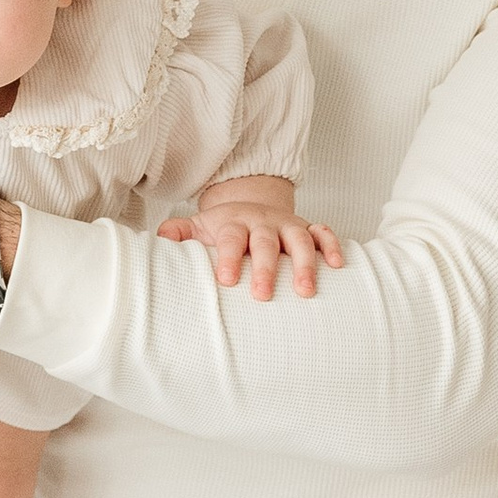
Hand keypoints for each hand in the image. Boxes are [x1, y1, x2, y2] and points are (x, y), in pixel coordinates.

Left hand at [156, 191, 345, 300]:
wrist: (250, 204)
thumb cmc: (224, 227)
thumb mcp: (199, 227)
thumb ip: (179, 234)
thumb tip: (159, 241)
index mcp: (234, 223)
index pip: (231, 238)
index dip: (228, 257)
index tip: (226, 280)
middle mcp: (263, 222)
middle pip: (266, 242)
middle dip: (266, 268)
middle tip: (262, 294)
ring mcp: (288, 225)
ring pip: (300, 240)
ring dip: (305, 264)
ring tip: (305, 292)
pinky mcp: (308, 228)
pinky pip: (324, 233)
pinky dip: (332, 245)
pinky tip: (338, 265)